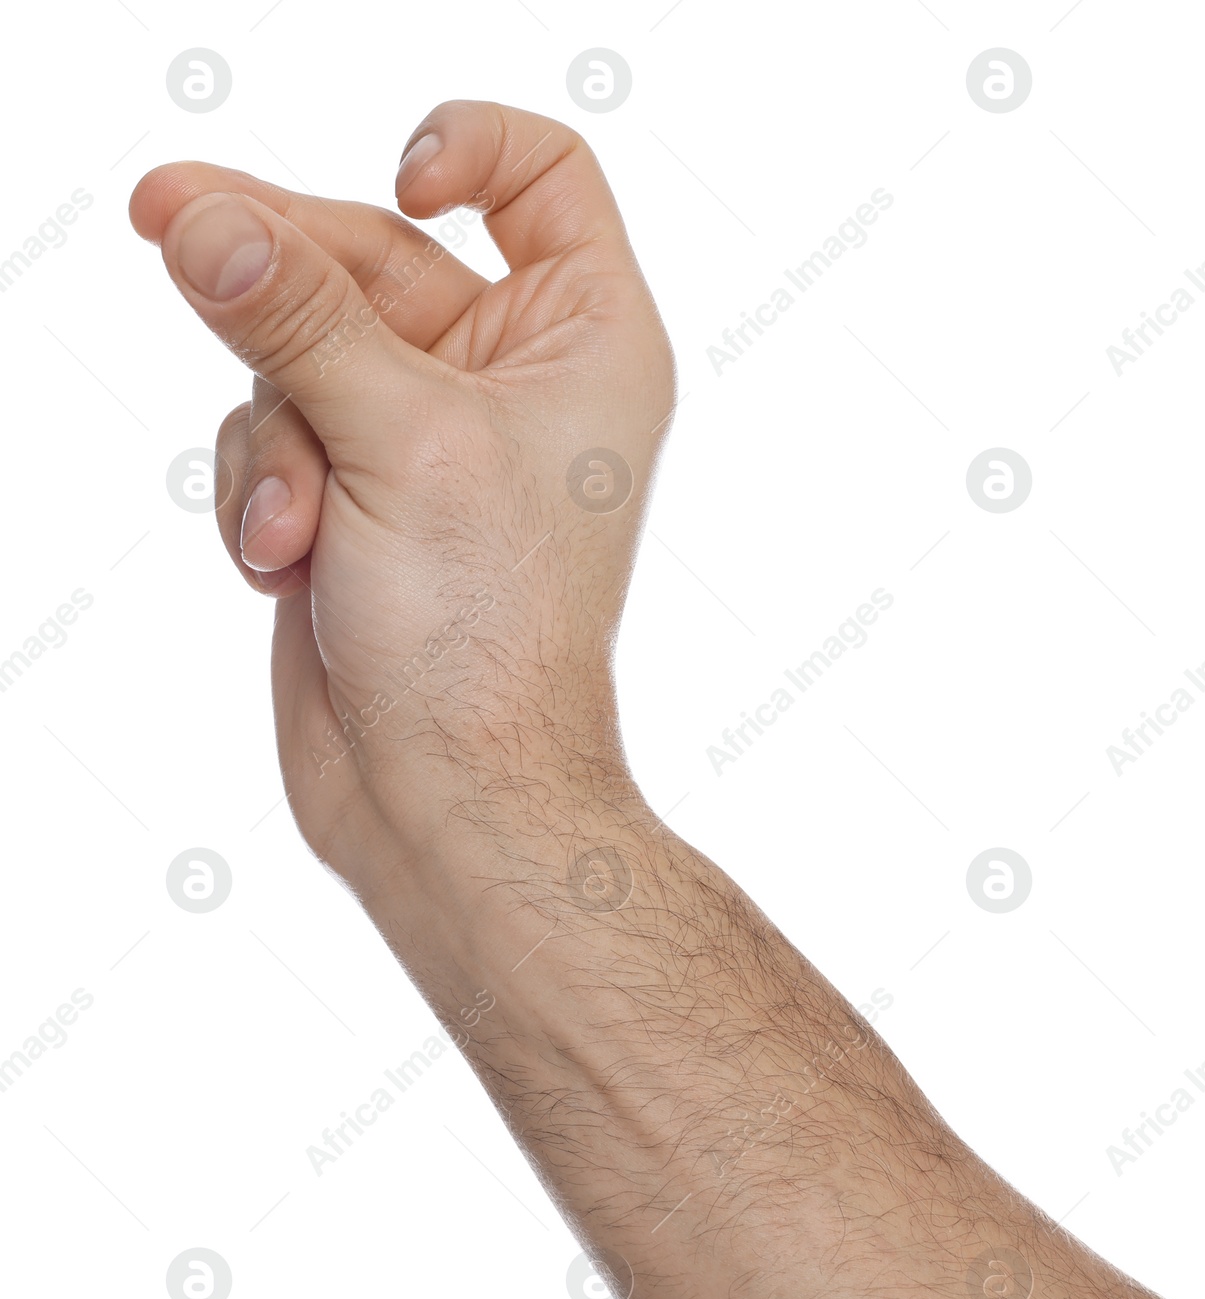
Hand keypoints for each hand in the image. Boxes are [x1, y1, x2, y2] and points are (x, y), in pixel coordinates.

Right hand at [129, 101, 672, 883]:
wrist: (447, 790)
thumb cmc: (485, 630)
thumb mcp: (399, 439)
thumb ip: (298, 314)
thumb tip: (204, 217)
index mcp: (584, 341)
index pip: (543, 179)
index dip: (468, 149)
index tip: (401, 182)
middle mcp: (511, 378)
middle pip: (371, 254)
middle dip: (277, 268)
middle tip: (166, 218)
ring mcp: (425, 436)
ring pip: (298, 348)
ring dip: (280, 436)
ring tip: (301, 528)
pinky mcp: (354, 493)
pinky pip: (271, 430)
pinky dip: (265, 490)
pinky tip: (287, 564)